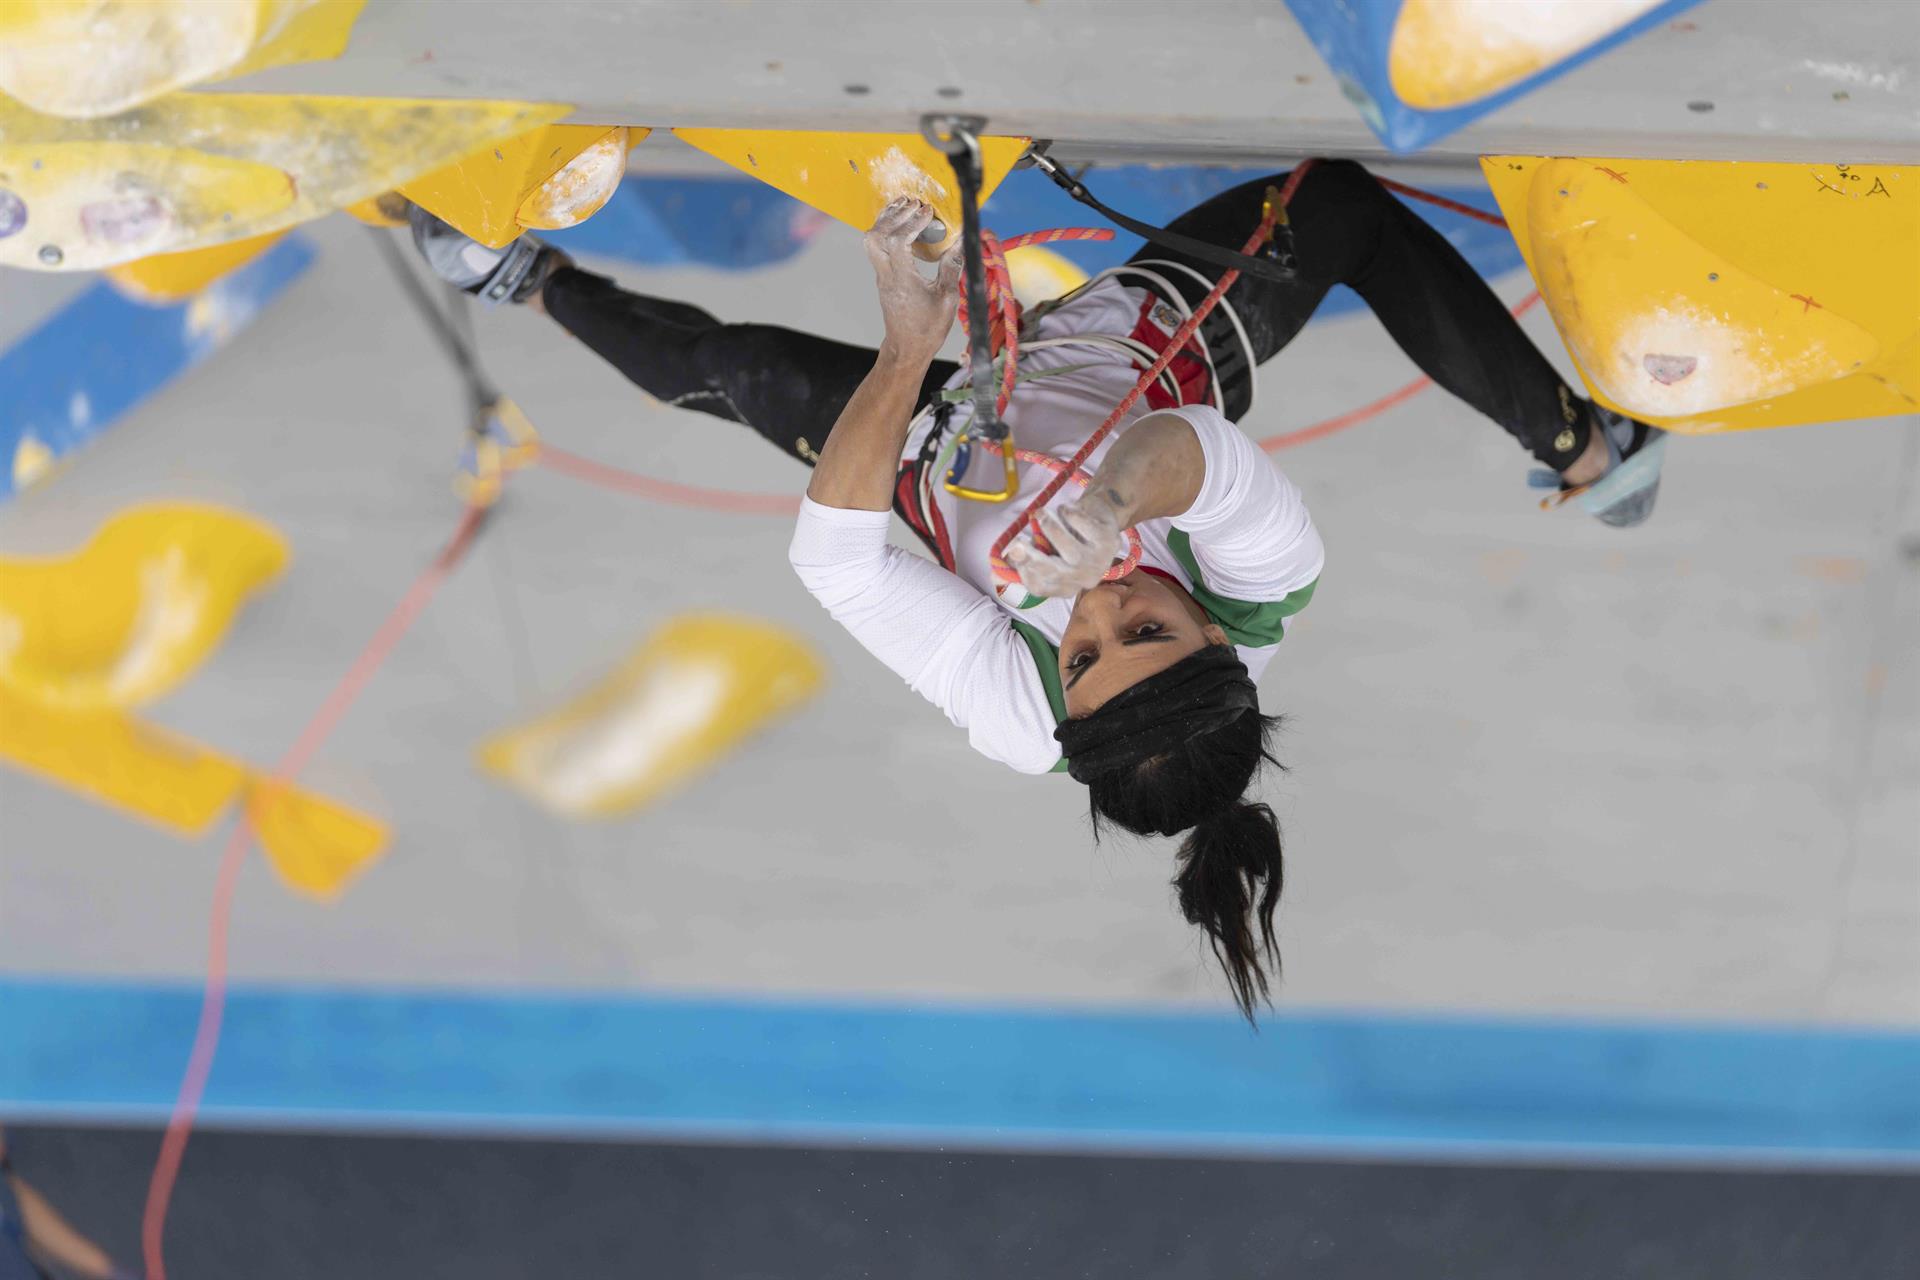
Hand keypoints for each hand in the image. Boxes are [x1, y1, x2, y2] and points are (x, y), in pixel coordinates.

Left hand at [864, 199, 960, 365]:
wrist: (907, 349)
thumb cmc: (928, 329)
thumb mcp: (947, 299)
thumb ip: (952, 267)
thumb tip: (961, 241)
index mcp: (903, 281)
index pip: (899, 242)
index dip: (911, 223)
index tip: (927, 211)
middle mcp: (887, 276)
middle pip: (876, 237)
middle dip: (894, 215)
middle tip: (914, 204)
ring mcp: (881, 276)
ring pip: (871, 240)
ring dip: (886, 220)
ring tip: (905, 205)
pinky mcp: (883, 277)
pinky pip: (877, 247)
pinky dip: (886, 230)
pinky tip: (901, 223)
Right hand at [1004, 494, 1125, 597]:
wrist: (1101, 516)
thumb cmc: (1069, 534)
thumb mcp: (1048, 548)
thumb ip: (1026, 556)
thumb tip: (1002, 563)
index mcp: (1066, 586)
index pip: (1041, 586)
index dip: (1024, 570)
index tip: (1011, 551)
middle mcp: (1084, 579)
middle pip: (1056, 573)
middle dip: (1033, 558)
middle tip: (1017, 542)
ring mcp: (1100, 562)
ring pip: (1071, 551)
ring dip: (1051, 529)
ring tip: (1040, 513)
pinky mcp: (1110, 541)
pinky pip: (1084, 528)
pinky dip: (1070, 515)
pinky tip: (1065, 509)